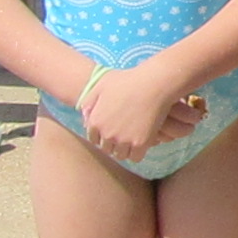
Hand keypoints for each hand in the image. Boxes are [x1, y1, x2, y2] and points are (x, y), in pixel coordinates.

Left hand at [78, 62, 198, 160]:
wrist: (154, 84)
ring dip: (124, 149)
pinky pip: (135, 157)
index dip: (102, 136)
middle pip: (106, 148)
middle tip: (123, 135)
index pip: (94, 139)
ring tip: (132, 140)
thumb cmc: (129, 80)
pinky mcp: (141, 143)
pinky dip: (137, 153)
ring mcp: (124, 140)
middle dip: (112, 143)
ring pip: (120, 155)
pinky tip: (142, 143)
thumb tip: (84, 116)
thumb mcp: (102, 84)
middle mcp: (107, 134)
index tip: (112, 131)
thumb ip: (89, 101)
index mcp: (95, 121)